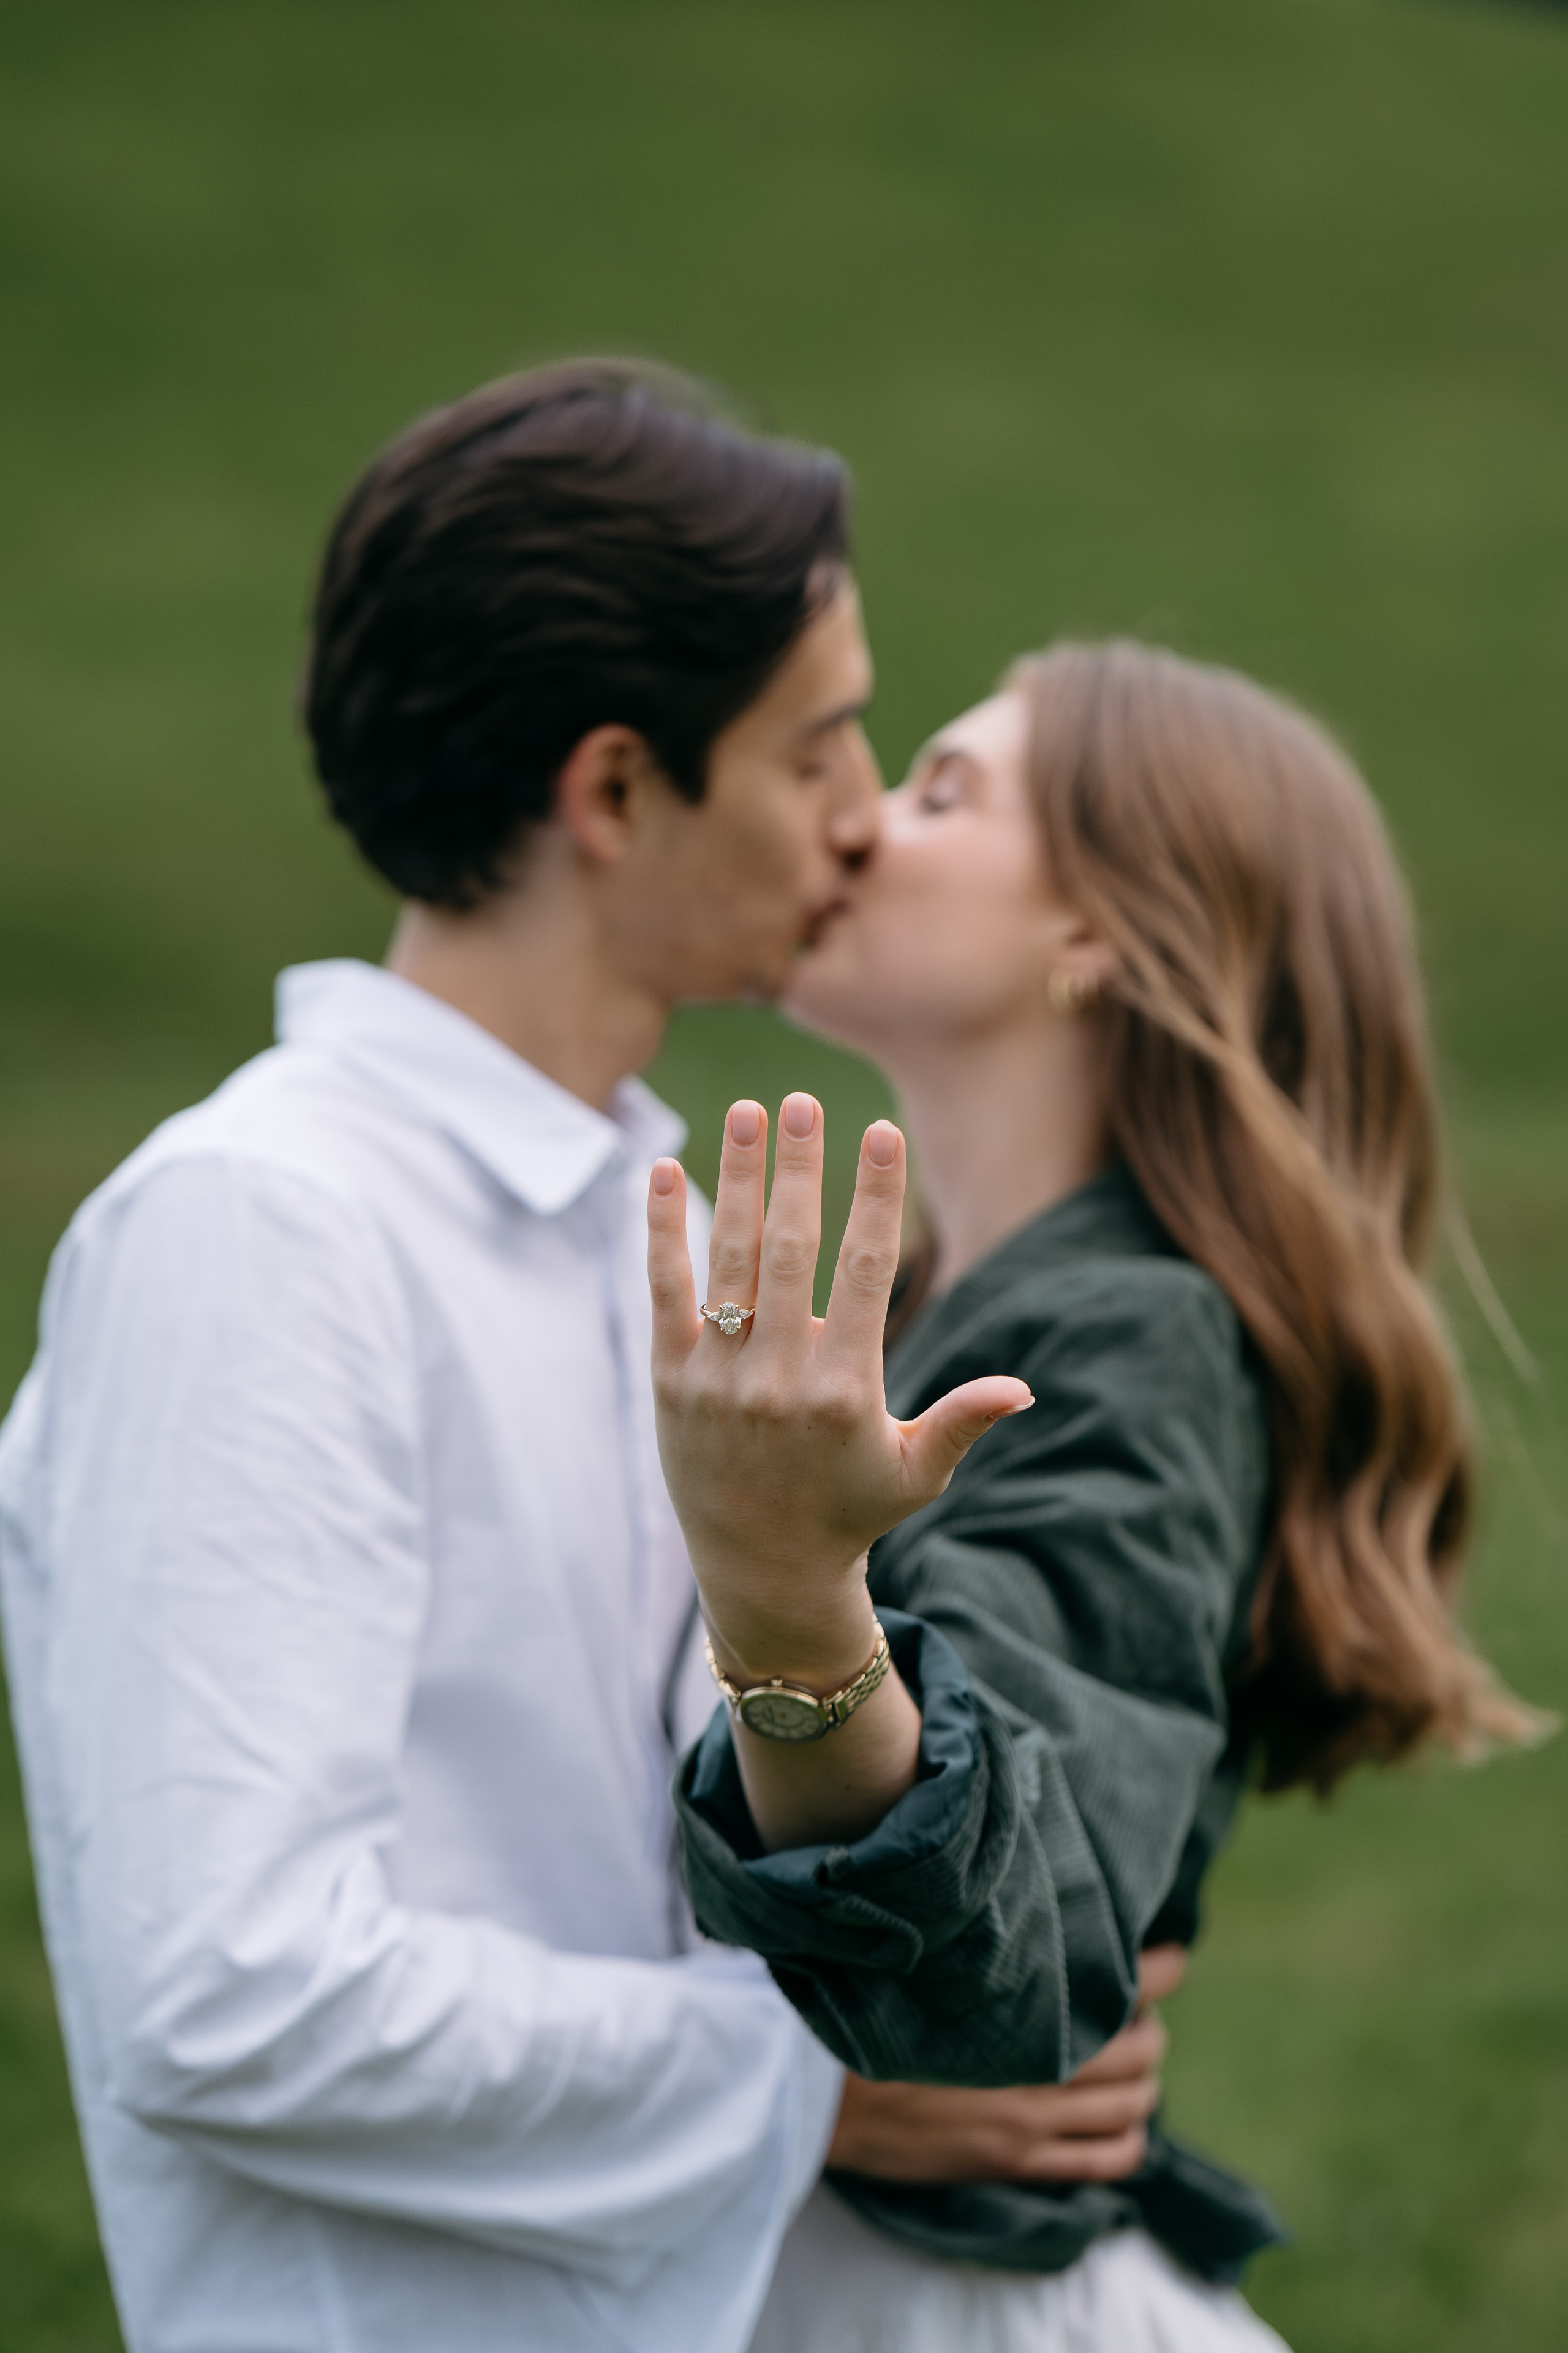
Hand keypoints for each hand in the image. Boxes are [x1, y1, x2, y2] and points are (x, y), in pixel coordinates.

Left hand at [647, 1095, 1031, 1689]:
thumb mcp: (917, 1473)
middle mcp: (777, 1379)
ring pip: (727, 1259)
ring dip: (735, 1179)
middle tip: (804, 1099)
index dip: (874, 1196)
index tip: (879, 1132)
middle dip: (800, 1168)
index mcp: (844, 1391)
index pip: (863, 1271)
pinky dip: (661, 1230)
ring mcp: (717, 1378)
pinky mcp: (669, 1381)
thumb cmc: (850, 1512)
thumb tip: (1024, 1389)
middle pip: (791, 1250)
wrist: (761, 1572)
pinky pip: (664, 1291)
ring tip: (745, 1111)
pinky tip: (663, 1169)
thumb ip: (963, 1421)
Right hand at [827, 1948, 1184, 2184]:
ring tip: (1128, 2065)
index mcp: (1018, 2009)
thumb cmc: (869, 2016)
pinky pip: (1106, 2162)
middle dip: (1150, 2028)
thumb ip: (990, 1959)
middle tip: (1135, 2013)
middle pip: (1140, 2050)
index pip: (1124, 1985)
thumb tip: (1031, 1926)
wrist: (820, 2096)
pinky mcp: (1016, 2161)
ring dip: (1144, 2083)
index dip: (1162, 1972)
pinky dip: (1128, 2143)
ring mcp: (1032, 2121)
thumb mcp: (931, 1970)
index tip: (1175, 1958)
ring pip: (1133, 2106)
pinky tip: (1119, 2127)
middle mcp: (1038, 2067)